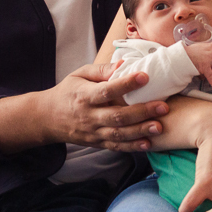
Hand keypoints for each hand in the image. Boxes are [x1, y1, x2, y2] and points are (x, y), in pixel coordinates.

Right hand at [0, 62, 168, 153]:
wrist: (47, 118)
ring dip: (141, 131)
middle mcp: (89, 116)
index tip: (145, 76)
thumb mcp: (79, 75)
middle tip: (163, 106)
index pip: (106, 91)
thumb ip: (101, 70)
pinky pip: (116, 146)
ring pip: (119, 134)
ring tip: (160, 126)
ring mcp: (93, 132)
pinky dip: (132, 147)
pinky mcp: (97, 143)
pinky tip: (148, 144)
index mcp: (84, 96)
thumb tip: (123, 64)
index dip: (125, 84)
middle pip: (117, 116)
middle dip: (142, 112)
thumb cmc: (67, 92)